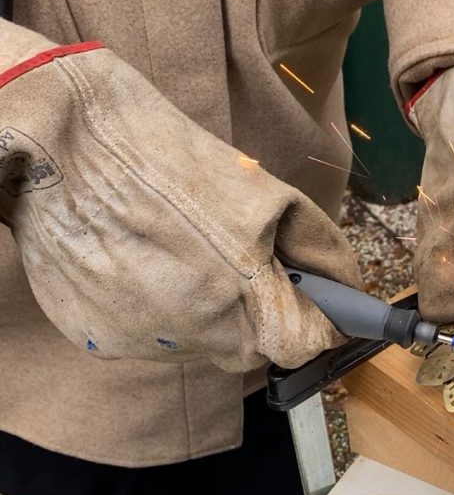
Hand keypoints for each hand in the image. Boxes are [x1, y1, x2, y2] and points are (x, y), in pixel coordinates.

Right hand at [0, 23, 359, 370]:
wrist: (65, 144)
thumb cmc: (169, 156)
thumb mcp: (265, 191)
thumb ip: (317, 248)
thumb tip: (347, 288)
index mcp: (241, 287)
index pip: (303, 344)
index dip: (317, 326)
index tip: (320, 312)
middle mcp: (194, 326)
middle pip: (253, 350)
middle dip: (261, 317)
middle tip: (240, 267)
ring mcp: (142, 338)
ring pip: (202, 345)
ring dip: (207, 313)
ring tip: (179, 254)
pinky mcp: (99, 338)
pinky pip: (152, 339)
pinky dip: (159, 311)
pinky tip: (142, 263)